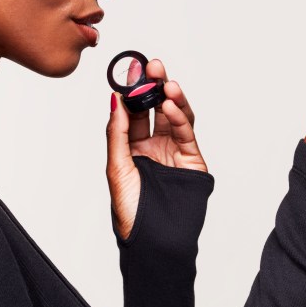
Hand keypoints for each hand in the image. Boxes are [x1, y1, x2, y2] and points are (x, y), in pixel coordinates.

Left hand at [105, 58, 207, 240]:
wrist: (154, 241)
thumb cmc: (130, 211)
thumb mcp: (117, 167)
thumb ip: (117, 132)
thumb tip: (114, 99)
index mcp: (131, 147)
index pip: (132, 112)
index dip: (132, 91)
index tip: (130, 71)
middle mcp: (152, 145)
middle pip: (154, 108)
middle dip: (153, 86)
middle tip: (151, 65)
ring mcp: (172, 151)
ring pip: (173, 115)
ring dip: (170, 96)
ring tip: (164, 80)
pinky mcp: (191, 159)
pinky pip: (185, 133)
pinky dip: (180, 116)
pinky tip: (172, 104)